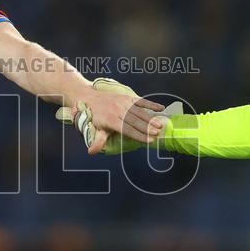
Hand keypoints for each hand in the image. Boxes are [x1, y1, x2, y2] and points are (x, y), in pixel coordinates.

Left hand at [55, 78, 173, 153]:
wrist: (88, 97)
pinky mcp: (127, 97)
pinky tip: (161, 108)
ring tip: (160, 125)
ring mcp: (123, 103)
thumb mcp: (94, 129)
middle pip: (135, 121)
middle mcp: (118, 111)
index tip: (149, 140)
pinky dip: (151, 104)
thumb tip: (92, 152)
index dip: (139, 135)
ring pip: (139, 112)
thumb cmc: (94, 117)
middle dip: (147, 128)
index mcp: (111, 120)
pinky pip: (140, 101)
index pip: (127, 129)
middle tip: (158, 133)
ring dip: (150, 118)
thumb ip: (97, 140)